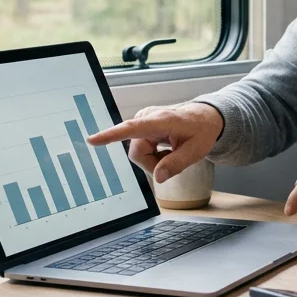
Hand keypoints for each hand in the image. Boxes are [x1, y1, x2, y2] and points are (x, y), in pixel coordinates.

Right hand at [86, 102, 222, 183]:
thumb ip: (176, 164)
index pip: (132, 128)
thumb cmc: (201, 130)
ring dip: (154, 160)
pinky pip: (140, 150)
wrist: (204, 118)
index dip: (112, 136)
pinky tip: (165, 149)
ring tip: (171, 151)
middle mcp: (147, 119)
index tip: (93, 140)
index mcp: (161, 120)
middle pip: (137, 153)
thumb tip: (157, 178)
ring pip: (138, 154)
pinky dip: (153, 155)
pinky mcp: (140, 128)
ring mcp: (142, 122)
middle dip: (153, 164)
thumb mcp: (196, 151)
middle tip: (173, 159)